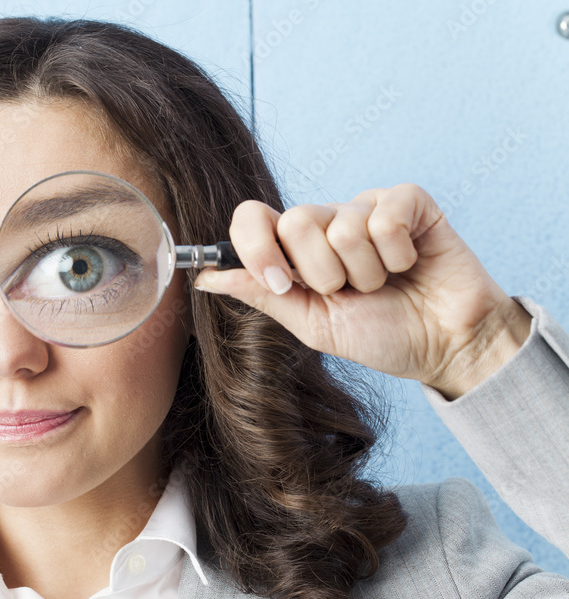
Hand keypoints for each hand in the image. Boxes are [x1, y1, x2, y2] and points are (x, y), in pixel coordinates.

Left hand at [193, 184, 531, 398]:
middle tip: (350, 291)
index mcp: (295, 250)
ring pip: (341, 225)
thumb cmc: (382, 335)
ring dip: (365, 271)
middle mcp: (326, 221)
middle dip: (322, 272)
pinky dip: (397, 255)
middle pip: (295, 220)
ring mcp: (365, 207)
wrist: (444, 346)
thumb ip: (261, 294)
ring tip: (386, 283)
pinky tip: (410, 264)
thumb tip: (204, 276)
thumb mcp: (311, 323)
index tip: (280, 282)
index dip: (257, 247)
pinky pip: (384, 217)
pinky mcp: (408, 201)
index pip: (252, 218)